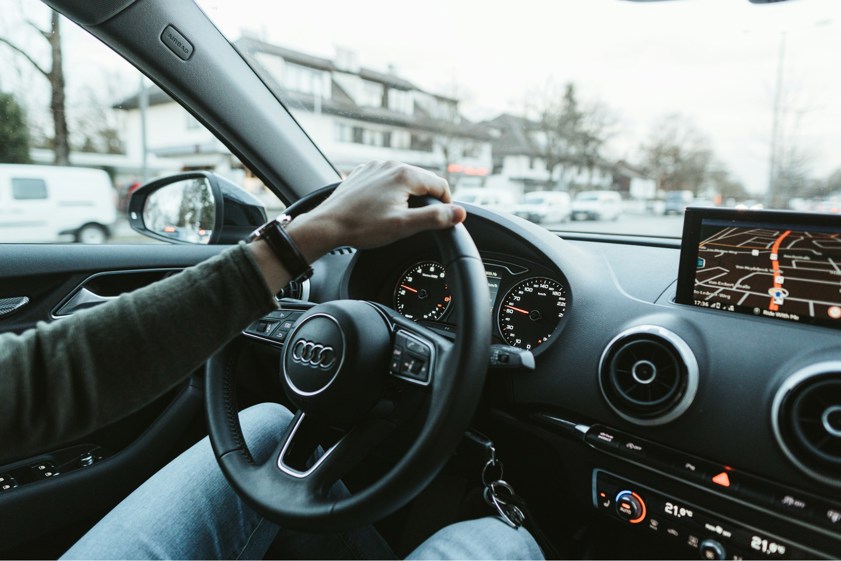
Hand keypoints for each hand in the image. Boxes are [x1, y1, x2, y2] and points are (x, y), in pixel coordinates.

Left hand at [288, 161, 466, 260]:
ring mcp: (375, 167)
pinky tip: (382, 209)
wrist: (327, 225)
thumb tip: (460, 213)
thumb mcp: (404, 226)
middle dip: (427, 201)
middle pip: (423, 181)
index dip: (446, 205)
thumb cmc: (362, 227)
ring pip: (404, 180)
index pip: (440, 185)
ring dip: (409, 196)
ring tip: (399, 217)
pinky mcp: (363, 174)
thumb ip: (435, 219)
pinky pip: (386, 181)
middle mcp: (390, 165)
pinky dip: (391, 193)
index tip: (443, 220)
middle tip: (419, 223)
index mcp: (404, 174)